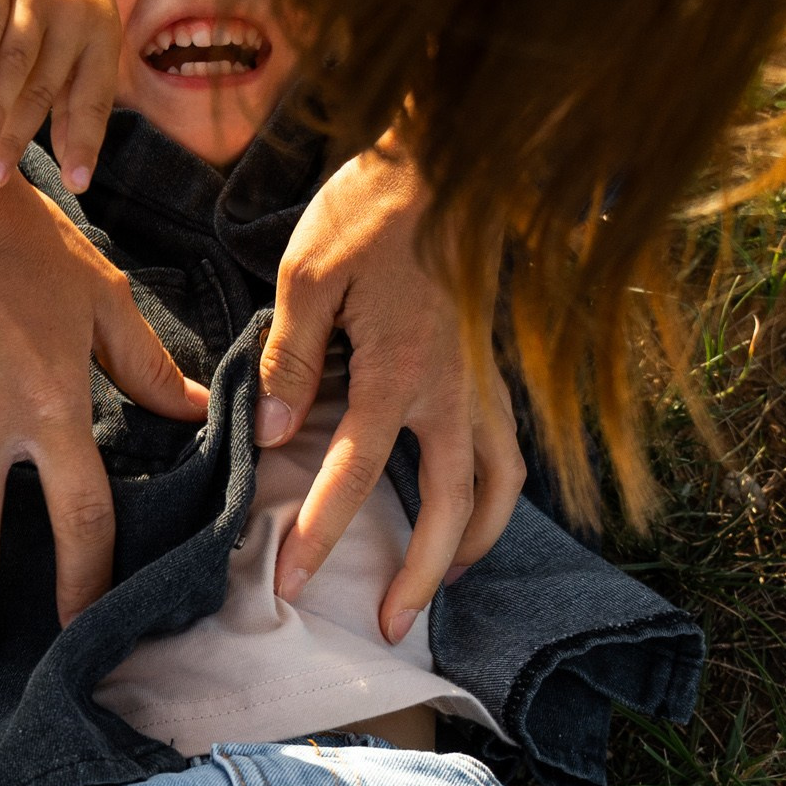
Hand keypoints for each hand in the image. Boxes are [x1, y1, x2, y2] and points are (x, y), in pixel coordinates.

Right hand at [0, 0, 124, 190]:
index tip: (75, 185)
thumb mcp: (77, 50)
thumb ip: (73, 104)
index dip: (84, 142)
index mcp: (101, 40)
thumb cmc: (59, 8)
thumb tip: (76, 177)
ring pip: (17, 57)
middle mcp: (76, 16)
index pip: (94, 100)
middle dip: (19, 134)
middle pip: (46, 86)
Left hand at [259, 134, 524, 636]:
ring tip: (436, 585)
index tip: (291, 584)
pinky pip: (509, 452)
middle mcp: (455, 389)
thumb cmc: (370, 208)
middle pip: (455, 507)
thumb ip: (292, 359)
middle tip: (389, 628)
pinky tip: (467, 512)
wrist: (446, 157)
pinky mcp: (493, 370)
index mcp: (400, 369)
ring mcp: (484, 382)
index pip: (357, 473)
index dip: (323, 534)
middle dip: (420, 575)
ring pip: (501, 487)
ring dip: (473, 546)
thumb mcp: (308, 272)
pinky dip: (495, 497)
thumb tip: (276, 437)